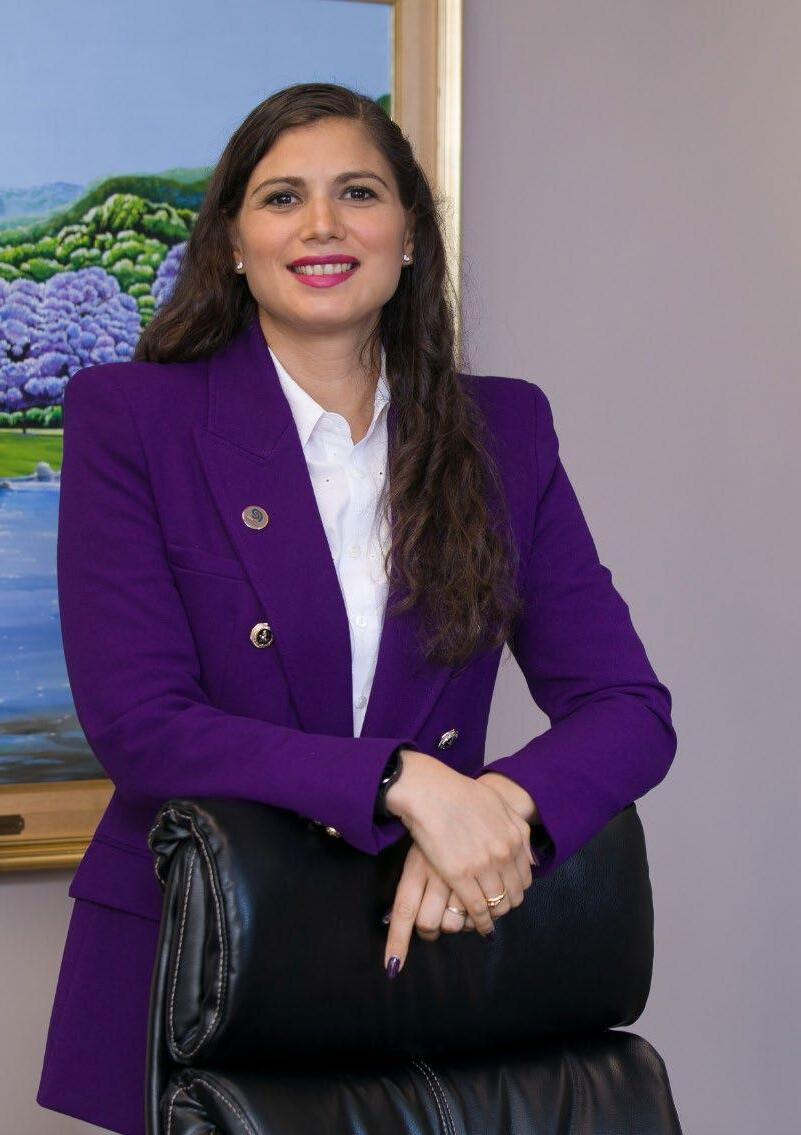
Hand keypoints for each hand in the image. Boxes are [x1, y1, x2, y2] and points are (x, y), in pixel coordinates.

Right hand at [382, 753, 535, 972]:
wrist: (431, 791)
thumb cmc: (462, 794)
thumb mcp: (500, 807)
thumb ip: (519, 832)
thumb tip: (532, 860)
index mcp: (515, 838)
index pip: (524, 878)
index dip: (516, 889)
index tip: (507, 893)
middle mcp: (503, 854)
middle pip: (513, 894)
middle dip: (507, 904)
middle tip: (496, 908)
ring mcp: (482, 866)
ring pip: (497, 904)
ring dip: (494, 915)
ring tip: (487, 919)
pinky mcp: (459, 875)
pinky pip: (477, 907)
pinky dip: (480, 921)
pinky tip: (479, 925)